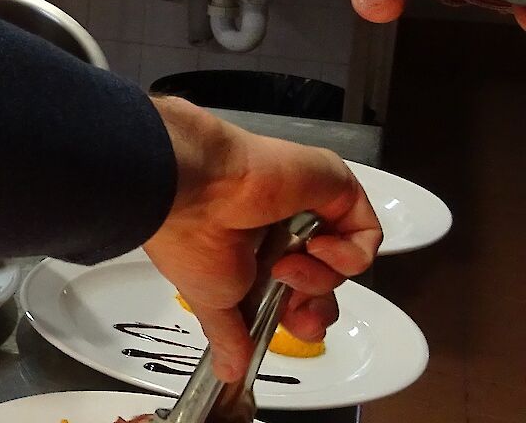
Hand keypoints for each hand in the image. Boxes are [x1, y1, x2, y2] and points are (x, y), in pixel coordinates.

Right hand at [142, 97, 381, 381]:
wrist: (192, 190)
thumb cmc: (191, 240)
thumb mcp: (211, 301)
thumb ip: (229, 336)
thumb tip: (227, 372)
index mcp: (254, 252)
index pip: (297, 292)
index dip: (301, 315)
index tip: (287, 323)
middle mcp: (283, 228)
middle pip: (327, 280)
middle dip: (316, 306)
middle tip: (296, 309)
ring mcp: (310, 206)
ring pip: (345, 261)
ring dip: (320, 278)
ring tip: (287, 266)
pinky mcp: (334, 186)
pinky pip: (366, 234)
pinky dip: (347, 253)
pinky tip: (314, 247)